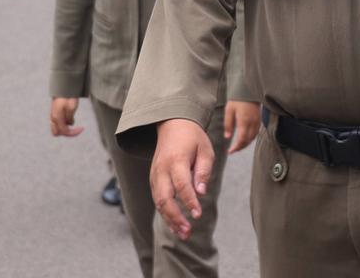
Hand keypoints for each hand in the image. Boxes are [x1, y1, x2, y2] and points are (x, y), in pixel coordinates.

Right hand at [49, 97, 83, 136]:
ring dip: (64, 129)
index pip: (65, 131)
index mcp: (57, 118)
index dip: (74, 132)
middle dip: (66, 133)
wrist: (63, 88)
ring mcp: (53, 116)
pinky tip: (70, 118)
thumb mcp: (72, 108)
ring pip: (56, 128)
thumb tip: (70, 124)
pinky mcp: (54, 113)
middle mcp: (53, 118)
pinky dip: (63, 124)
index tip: (81, 129)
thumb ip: (70, 118)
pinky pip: (57, 123)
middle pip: (57, 133)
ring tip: (73, 122)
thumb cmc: (67, 97)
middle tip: (75, 129)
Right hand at [151, 119, 214, 240]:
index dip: (189, 201)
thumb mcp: (205, 150)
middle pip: (164, 198)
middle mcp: (161, 169)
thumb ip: (204, 171)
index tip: (198, 215)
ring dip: (169, 219)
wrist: (172, 125)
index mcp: (176, 160)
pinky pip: (157, 199)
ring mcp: (155, 175)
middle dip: (175, 217)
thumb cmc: (193, 138)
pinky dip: (165, 213)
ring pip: (158, 202)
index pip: (182, 185)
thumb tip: (201, 193)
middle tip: (188, 231)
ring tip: (183, 234)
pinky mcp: (153, 179)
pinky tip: (175, 225)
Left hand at [223, 101, 260, 153]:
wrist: (248, 90)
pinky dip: (251, 138)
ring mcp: (257, 121)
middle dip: (241, 147)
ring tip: (238, 146)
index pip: (242, 139)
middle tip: (233, 150)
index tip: (230, 151)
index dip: (236, 147)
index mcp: (244, 121)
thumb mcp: (229, 110)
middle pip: (248, 141)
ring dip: (246, 144)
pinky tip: (245, 138)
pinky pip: (256, 133)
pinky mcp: (259, 119)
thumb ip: (228, 124)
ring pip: (253, 138)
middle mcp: (252, 123)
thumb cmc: (237, 99)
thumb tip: (227, 137)